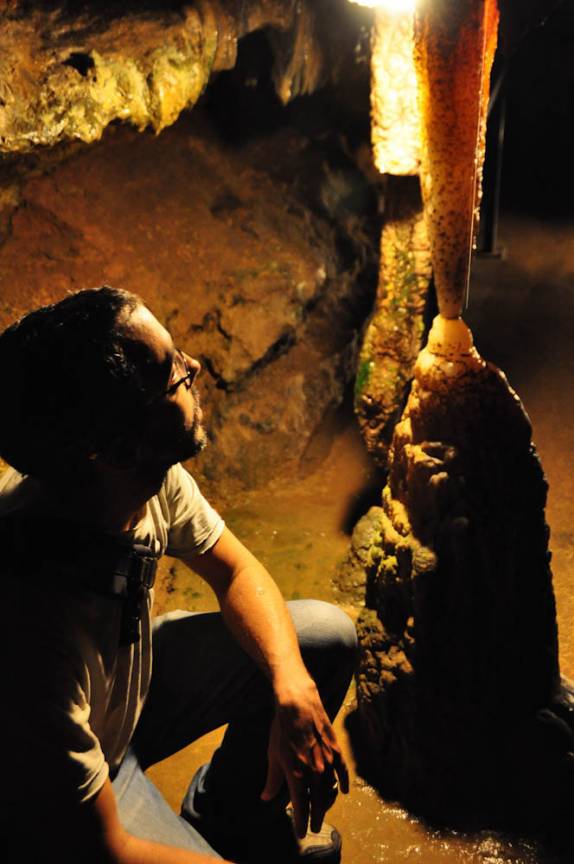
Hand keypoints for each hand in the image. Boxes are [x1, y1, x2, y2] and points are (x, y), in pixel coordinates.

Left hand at [260, 678, 348, 837]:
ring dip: (327, 802)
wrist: (298, 705)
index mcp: (297, 774)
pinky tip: (342, 791)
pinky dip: (343, 782)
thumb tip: (265, 797)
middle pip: (318, 802)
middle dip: (315, 817)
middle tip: (313, 828)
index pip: (300, 807)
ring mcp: (327, 761)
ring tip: (322, 810)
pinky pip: (342, 771)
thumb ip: (272, 779)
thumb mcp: (273, 755)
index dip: (300, 822)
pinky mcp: (335, 750)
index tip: (300, 834)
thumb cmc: (282, 729)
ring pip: (330, 789)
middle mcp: (314, 772)